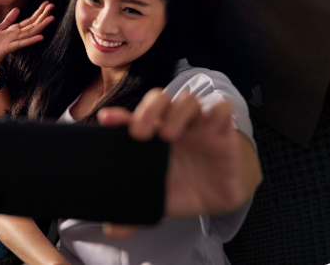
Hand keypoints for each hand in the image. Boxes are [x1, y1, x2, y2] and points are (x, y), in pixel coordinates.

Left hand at [0, 1, 54, 76]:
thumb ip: (8, 20)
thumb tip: (17, 9)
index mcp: (13, 31)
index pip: (29, 20)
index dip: (38, 12)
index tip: (47, 3)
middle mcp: (16, 36)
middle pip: (32, 24)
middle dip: (42, 15)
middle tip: (52, 5)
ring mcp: (13, 42)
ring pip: (29, 32)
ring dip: (41, 25)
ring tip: (51, 18)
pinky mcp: (8, 48)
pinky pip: (20, 43)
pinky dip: (30, 40)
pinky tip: (40, 37)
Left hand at [97, 90, 253, 237]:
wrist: (216, 195)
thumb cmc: (180, 188)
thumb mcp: (157, 199)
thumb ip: (134, 210)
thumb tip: (111, 230)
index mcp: (151, 136)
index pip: (132, 118)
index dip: (118, 116)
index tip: (106, 120)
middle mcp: (171, 124)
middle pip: (158, 100)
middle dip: (147, 110)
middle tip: (140, 133)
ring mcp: (197, 125)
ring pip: (187, 101)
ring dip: (177, 112)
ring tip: (169, 134)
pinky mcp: (222, 130)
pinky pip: (222, 109)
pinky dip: (217, 111)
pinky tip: (210, 124)